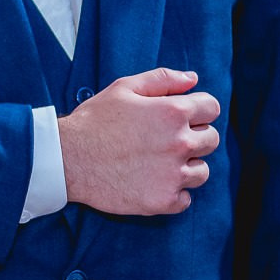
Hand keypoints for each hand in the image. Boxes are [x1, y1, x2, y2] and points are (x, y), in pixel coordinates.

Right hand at [58, 68, 220, 215]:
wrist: (68, 159)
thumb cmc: (93, 121)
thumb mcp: (123, 88)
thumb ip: (162, 79)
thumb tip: (193, 79)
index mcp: (172, 112)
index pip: (212, 108)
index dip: (197, 109)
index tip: (182, 115)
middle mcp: (179, 143)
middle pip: (211, 140)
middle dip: (194, 136)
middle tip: (165, 139)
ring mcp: (173, 175)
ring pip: (202, 172)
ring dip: (186, 166)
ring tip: (157, 162)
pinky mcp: (164, 200)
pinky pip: (186, 198)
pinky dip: (173, 192)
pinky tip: (151, 181)